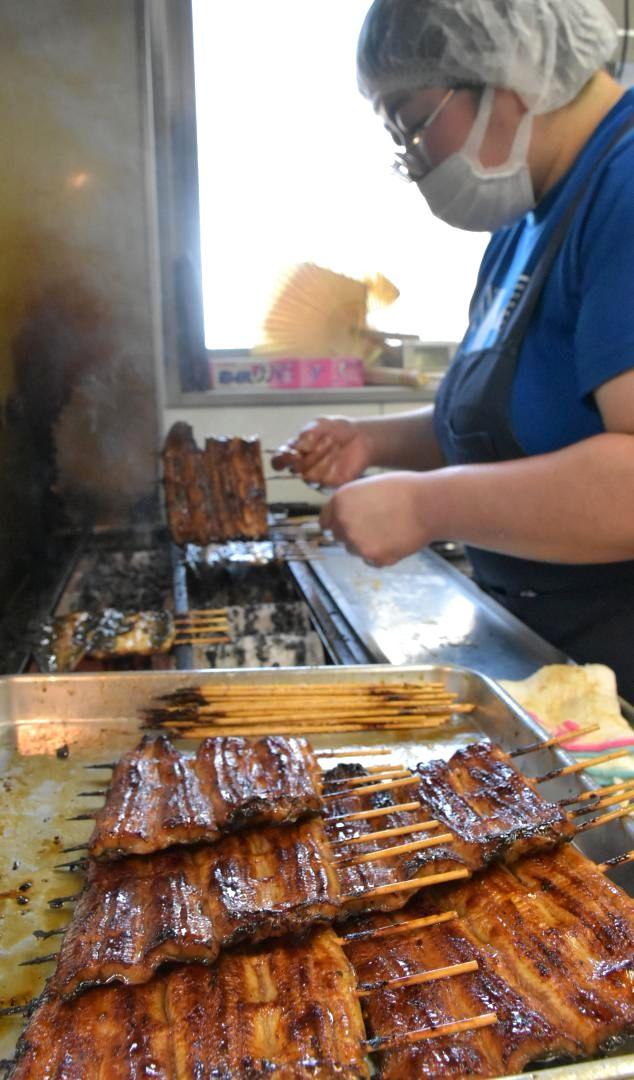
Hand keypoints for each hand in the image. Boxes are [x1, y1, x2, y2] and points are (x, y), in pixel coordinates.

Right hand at [271, 416, 371, 488]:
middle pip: (295, 468)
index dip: (280, 460)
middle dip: (309, 454)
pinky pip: (323, 481)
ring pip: (309, 474)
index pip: (278, 461)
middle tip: (325, 440)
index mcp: (295, 451)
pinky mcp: (329, 484)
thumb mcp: (320, 424)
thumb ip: (307, 433)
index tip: (291, 453)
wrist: (361, 437)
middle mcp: (303, 466)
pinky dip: (330, 467)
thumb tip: (298, 447)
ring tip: (333, 444)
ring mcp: (315, 476)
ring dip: (321, 458)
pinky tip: (338, 457)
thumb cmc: (338, 430)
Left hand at [320, 473, 434, 566]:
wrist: (428, 505)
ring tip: (388, 530)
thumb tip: (342, 516)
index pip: (325, 520)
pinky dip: (381, 555)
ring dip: (365, 544)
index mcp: (340, 501)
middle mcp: (343, 522)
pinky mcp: (373, 557)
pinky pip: (371, 560)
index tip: (344, 525)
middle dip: (351, 533)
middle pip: (338, 536)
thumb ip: (351, 502)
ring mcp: (357, 542)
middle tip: (373, 527)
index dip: (336, 522)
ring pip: (353, 550)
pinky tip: (395, 540)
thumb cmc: (405, 491)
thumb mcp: (369, 486)